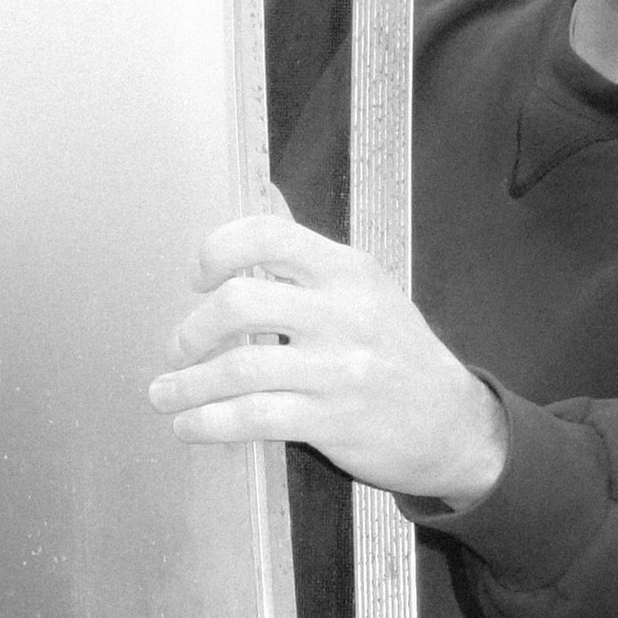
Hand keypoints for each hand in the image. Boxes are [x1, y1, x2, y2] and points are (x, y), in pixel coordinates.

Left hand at [152, 208, 509, 509]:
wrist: (453, 424)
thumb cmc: (398, 354)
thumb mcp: (366, 290)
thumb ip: (308, 255)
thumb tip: (263, 191)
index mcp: (347, 271)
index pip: (269, 236)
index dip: (218, 250)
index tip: (197, 277)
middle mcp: (343, 314)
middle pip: (241, 303)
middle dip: (194, 330)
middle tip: (180, 348)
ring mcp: (338, 370)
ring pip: (239, 368)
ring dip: (187, 385)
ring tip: (164, 394)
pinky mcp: (331, 421)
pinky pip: (252, 418)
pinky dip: (208, 422)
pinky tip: (188, 426)